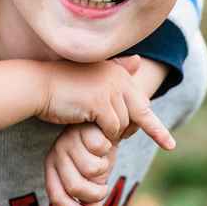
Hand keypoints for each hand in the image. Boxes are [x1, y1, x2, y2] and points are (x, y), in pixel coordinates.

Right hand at [37, 56, 175, 149]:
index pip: (142, 103)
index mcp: (118, 70)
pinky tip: (88, 130)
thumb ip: (115, 71)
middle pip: (136, 115)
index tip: (170, 146)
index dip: (155, 127)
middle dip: (135, 132)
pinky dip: (102, 135)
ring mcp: (110, 89)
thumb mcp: (91, 77)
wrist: (36, 86)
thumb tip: (138, 60)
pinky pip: (112, 128)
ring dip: (110, 133)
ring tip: (91, 129)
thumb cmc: (61, 84)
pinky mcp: (100, 102)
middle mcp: (118, 77)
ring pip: (123, 124)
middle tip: (118, 138)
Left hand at [44, 123, 115, 205]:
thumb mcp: (93, 182)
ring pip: (91, 169)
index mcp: (54, 170)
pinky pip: (100, 148)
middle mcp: (56, 156)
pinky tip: (107, 141)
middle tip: (104, 184)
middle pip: (75, 187)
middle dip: (97, 191)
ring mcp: (67, 141)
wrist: (102, 126)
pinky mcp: (81, 128)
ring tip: (104, 158)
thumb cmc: (95, 156)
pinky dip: (109, 148)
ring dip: (105, 167)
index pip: (57, 197)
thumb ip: (91, 203)